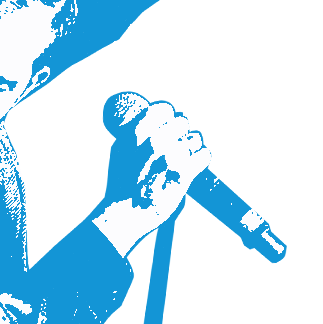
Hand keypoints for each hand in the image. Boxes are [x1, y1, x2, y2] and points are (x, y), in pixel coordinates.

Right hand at [93, 98, 210, 256]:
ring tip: (186, 153)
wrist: (125, 214)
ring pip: (195, 138)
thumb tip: (148, 117)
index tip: (169, 120)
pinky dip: (202, 157)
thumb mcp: (118, 152)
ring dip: (192, 143)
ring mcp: (172, 159)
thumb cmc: (120, 184)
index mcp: (137, 134)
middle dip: (181, 129)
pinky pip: (203, 155)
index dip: (169, 113)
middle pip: (182, 121)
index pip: (163, 109)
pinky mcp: (185, 175)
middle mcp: (156, 143)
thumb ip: (133, 134)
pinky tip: (196, 160)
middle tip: (178, 138)